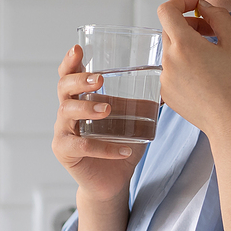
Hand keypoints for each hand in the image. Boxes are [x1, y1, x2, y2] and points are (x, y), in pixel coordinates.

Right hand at [51, 44, 144, 203]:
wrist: (112, 181)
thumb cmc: (119, 145)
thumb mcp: (132, 120)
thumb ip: (142, 103)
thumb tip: (168, 85)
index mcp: (80, 98)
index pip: (68, 74)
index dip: (70, 61)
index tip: (78, 49)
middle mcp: (67, 112)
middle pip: (63, 88)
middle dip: (79, 80)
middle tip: (98, 79)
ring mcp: (63, 132)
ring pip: (67, 113)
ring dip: (87, 108)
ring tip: (107, 108)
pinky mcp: (65, 152)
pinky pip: (82, 146)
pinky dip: (104, 147)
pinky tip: (124, 149)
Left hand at [155, 0, 230, 141]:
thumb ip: (217, 15)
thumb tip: (204, 6)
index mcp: (184, 45)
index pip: (166, 10)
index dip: (181, 1)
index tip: (196, 5)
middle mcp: (168, 61)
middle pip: (170, 30)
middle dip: (189, 24)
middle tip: (211, 32)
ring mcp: (165, 79)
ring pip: (172, 50)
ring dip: (188, 46)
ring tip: (211, 57)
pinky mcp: (166, 94)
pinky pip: (172, 69)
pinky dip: (185, 65)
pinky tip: (205, 76)